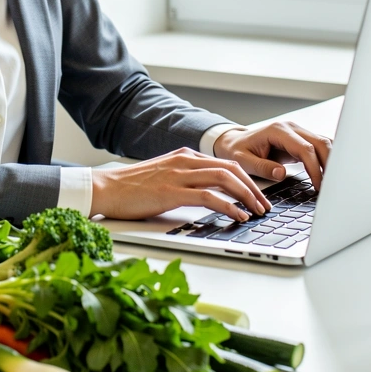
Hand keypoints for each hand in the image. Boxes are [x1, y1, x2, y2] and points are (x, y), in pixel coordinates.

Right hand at [90, 149, 271, 221]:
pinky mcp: (171, 192)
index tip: (258, 195)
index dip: (247, 179)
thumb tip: (209, 195)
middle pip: (231, 169)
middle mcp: (185, 161)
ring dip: (247, 196)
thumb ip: (185, 180)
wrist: (105, 188)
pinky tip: (238, 216)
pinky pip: (209, 196)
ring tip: (257, 212)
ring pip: (225, 179)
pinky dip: (228, 206)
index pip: (226, 163)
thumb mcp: (163, 177)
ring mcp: (179, 175)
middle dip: (253, 188)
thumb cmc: (131, 188)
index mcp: (184, 156)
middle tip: (265, 205)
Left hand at [213, 121, 332, 190]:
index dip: (314, 168)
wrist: (234, 141)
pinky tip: (329, 173)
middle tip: (332, 186)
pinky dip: (326, 158)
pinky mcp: (300, 139)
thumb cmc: (237, 150)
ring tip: (333, 182)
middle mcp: (291, 128)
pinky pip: (318, 147)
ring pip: (323, 143)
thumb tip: (281, 173)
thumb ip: (261, 167)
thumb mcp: (243, 161)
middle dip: (329, 164)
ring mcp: (297, 132)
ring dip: (331, 161)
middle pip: (320, 142)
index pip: (305, 148)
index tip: (318, 186)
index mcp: (278, 131)